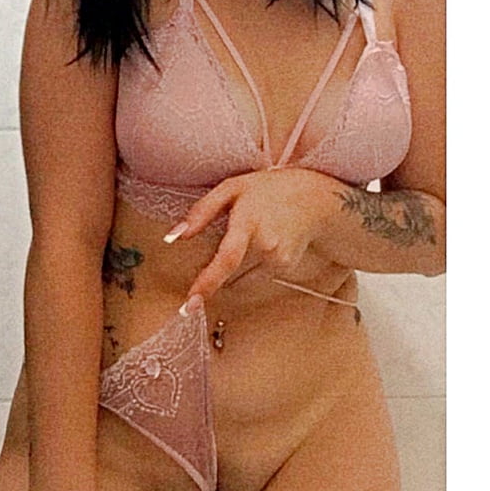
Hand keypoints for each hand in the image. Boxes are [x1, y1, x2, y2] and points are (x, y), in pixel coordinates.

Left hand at [178, 168, 337, 298]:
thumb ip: (201, 211)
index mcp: (249, 220)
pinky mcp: (284, 267)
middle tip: (221, 247)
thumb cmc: (269, 189)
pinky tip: (261, 242)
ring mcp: (278, 258)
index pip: (227, 258)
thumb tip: (174, 237)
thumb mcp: (232, 187)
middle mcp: (266, 243)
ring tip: (247, 237)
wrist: (314, 198)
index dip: (208, 282)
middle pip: (228, 272)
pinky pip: (253, 275)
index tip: (192, 303)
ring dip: (234, 266)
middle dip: (214, 270)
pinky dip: (249, 265)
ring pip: (239, 276)